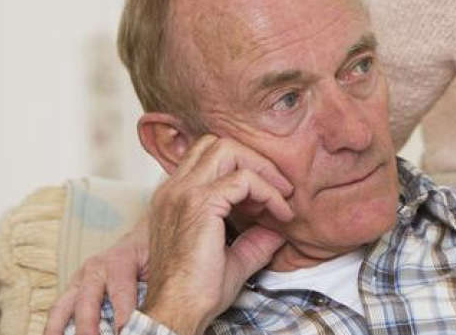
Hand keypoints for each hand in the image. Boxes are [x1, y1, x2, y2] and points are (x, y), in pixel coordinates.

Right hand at [44, 219, 149, 334]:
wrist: (141, 237)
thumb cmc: (153, 254)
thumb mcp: (161, 269)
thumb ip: (155, 293)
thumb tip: (152, 321)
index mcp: (120, 260)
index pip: (120, 292)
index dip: (122, 316)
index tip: (124, 331)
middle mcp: (94, 269)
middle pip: (86, 302)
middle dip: (88, 327)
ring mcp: (79, 279)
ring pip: (62, 307)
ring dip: (58, 330)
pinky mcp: (73, 290)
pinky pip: (59, 310)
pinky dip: (56, 328)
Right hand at [139, 134, 294, 334]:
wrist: (177, 312)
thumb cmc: (198, 290)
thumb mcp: (233, 257)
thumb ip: (255, 238)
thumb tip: (280, 227)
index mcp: (174, 196)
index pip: (209, 156)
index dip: (244, 169)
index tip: (267, 198)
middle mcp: (174, 188)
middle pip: (217, 144)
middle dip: (254, 160)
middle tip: (279, 188)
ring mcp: (183, 193)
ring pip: (228, 149)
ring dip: (261, 170)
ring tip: (281, 197)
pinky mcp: (199, 204)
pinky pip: (244, 180)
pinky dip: (268, 193)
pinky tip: (279, 215)